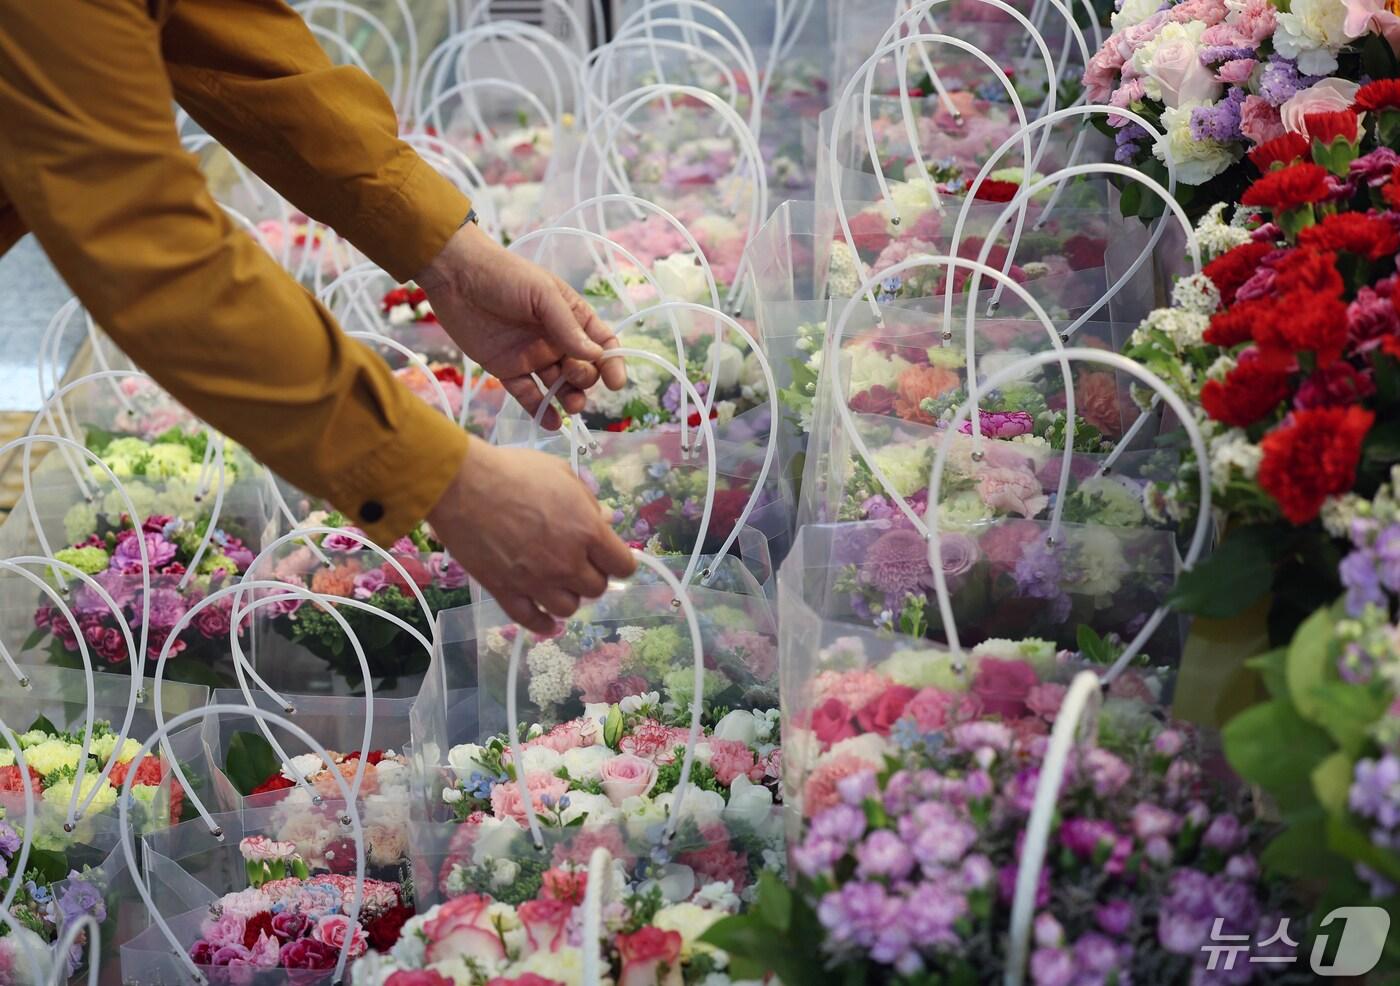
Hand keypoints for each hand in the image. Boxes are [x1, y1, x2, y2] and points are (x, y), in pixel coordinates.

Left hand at [415, 222, 625, 428]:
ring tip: (571, 406)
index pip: (601, 343)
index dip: (613, 363)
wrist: (456, 276)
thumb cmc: (505, 275)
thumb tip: (595, 355)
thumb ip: (568, 327)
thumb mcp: (543, 294)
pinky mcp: (506, 370)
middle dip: (585, 378)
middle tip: (570, 372)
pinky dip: (541, 410)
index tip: (616, 382)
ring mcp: (532, 357)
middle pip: (583, 369)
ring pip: (558, 386)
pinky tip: (552, 423)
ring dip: (569, 399)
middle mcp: (555, 340)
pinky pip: (528, 395)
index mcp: (570, 317)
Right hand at [427, 441, 636, 631]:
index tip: (608, 555)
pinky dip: (544, 624)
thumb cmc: (514, 471)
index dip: (618, 560)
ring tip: (556, 582)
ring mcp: (536, 582)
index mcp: (587, 532)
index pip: (623, 565)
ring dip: (567, 596)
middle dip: (591, 575)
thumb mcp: (561, 474)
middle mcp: (567, 563)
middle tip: (576, 561)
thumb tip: (605, 520)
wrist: (462, 485)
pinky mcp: (506, 593)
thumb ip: (588, 502)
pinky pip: (532, 621)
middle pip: (596, 589)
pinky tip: (547, 620)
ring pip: (568, 609)